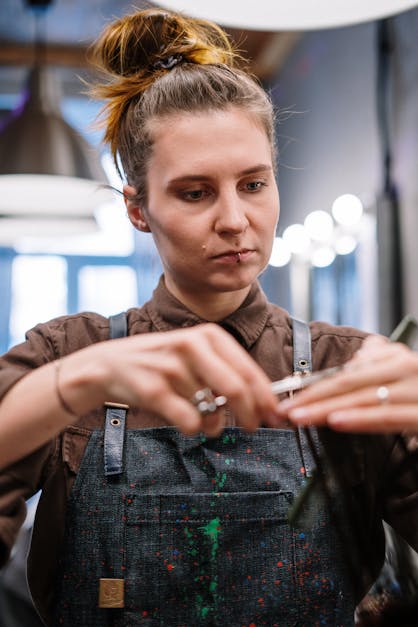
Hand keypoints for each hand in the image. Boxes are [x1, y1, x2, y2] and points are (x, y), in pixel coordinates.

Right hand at [62, 323, 279, 436]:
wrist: (109, 365)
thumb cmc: (161, 362)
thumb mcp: (196, 355)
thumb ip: (227, 373)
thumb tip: (265, 403)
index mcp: (208, 335)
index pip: (249, 372)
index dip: (266, 398)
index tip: (276, 416)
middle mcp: (192, 346)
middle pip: (236, 390)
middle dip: (251, 416)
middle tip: (253, 428)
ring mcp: (171, 366)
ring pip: (212, 411)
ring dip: (215, 425)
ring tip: (206, 421)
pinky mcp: (154, 389)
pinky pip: (189, 422)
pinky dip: (193, 429)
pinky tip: (186, 422)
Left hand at [276, 335, 417, 432]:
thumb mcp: (401, 382)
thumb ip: (376, 378)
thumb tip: (346, 380)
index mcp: (396, 362)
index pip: (347, 374)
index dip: (315, 386)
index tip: (287, 398)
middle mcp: (407, 369)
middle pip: (349, 382)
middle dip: (312, 397)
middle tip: (281, 410)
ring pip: (364, 397)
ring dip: (326, 408)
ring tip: (298, 416)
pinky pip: (389, 415)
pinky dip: (361, 418)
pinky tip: (336, 421)